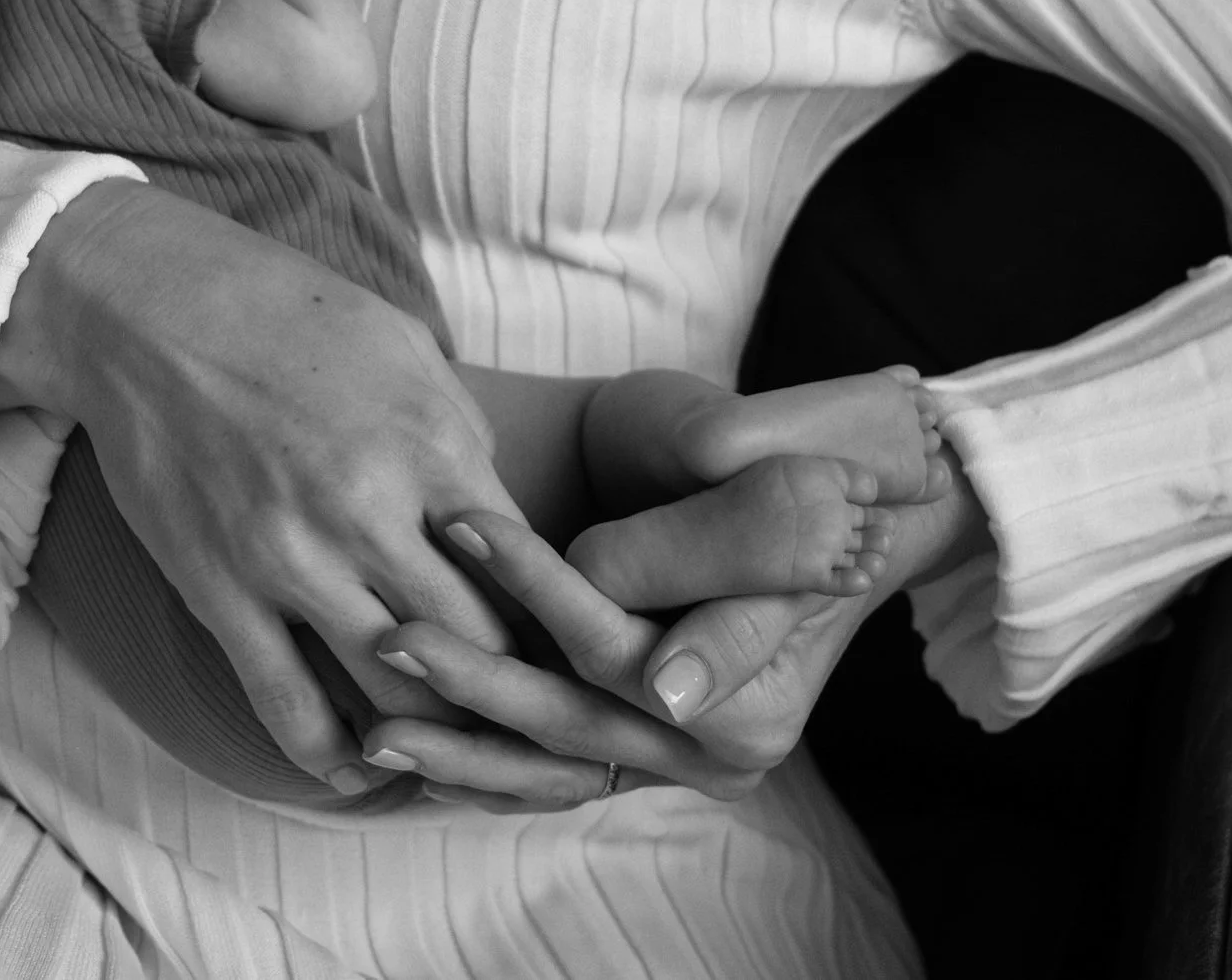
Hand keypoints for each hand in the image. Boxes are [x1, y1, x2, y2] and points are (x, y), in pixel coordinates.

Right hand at [0, 179, 521, 795]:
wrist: (145, 310)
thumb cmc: (287, 315)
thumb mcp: (407, 351)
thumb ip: (461, 440)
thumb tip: (496, 523)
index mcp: (432, 446)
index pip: (528, 569)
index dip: (562, 622)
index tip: (578, 654)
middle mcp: (369, 513)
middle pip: (475, 644)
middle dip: (515, 690)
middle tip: (537, 722)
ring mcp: (290, 561)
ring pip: (396, 693)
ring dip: (438, 735)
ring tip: (467, 755)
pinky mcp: (220, 592)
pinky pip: (287, 707)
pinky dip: (334, 759)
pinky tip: (363, 775)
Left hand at [359, 460, 988, 812]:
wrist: (859, 495)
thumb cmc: (816, 457)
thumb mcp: (786, 476)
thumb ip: (728, 555)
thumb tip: (664, 686)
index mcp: (758, 693)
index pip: (624, 647)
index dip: (541, 588)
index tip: (467, 527)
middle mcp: (722, 747)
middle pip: (575, 721)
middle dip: (475, 682)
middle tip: (390, 636)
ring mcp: (678, 753)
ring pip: (552, 768)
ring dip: (461, 751)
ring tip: (372, 730)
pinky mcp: (638, 744)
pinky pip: (549, 774)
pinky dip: (481, 767)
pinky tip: (407, 749)